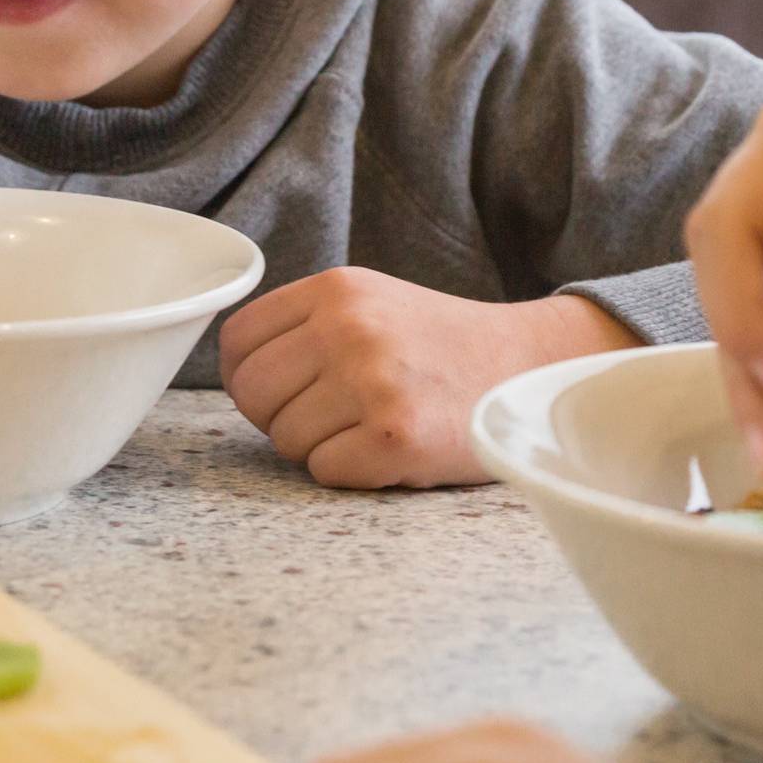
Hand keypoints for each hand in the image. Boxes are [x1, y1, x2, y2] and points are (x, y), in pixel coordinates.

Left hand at [220, 271, 639, 488]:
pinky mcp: (395, 437)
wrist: (527, 368)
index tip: (286, 390)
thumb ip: (305, 324)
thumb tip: (235, 371)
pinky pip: (325, 471)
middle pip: (251, 395)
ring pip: (285, 439)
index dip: (251, 377)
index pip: (236, 342)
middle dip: (281, 416)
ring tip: (372, 425)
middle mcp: (349, 328)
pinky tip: (393, 449)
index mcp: (337, 289)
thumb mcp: (371, 303)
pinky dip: (353, 472)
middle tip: (333, 415)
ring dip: (321, 446)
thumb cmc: (439, 346)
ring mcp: (372, 382)